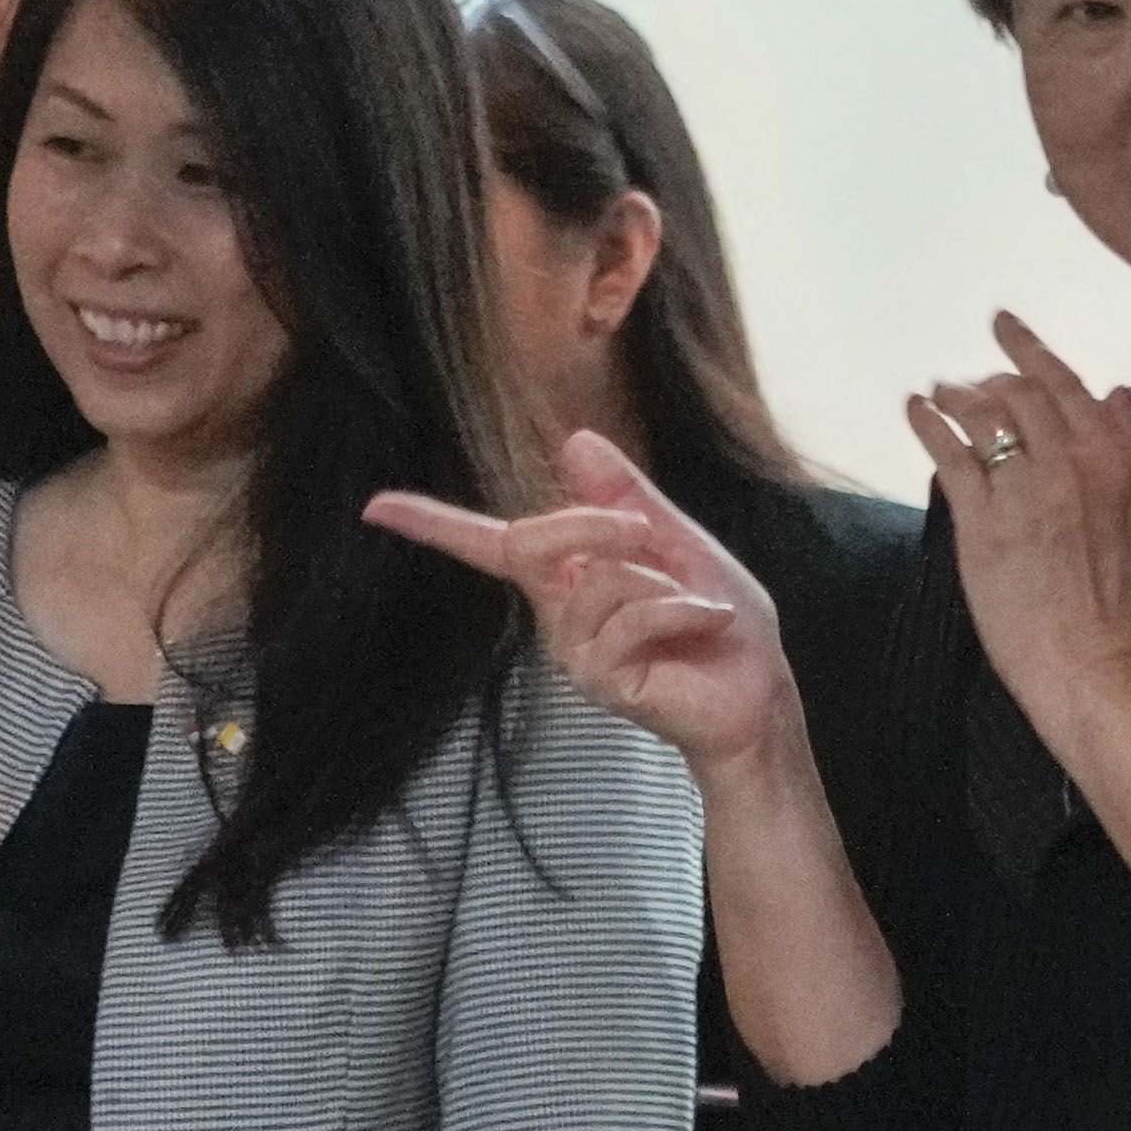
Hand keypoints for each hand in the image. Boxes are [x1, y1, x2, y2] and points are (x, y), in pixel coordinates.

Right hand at [365, 432, 805, 786]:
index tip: (375, 506)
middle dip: (594, 522)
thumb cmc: (717, 620)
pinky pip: (628, 619)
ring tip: (693, 607)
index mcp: (569, 575)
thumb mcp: (677, 541)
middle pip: (532, 540)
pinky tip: (708, 620)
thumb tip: (574, 439)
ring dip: (659, 580)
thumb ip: (626, 496)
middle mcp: (557, 612)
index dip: (432, 523)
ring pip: (597, 579)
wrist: (755, 691)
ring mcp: (572, 650)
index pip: (491, 544)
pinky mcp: (598, 680)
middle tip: (649, 535)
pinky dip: (680, 609)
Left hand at [904, 310, 1130, 745]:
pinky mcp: (981, 520)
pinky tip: (914, 410)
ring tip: (939, 389)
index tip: (1006, 327)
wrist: (1089, 660)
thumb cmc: (1127, 602)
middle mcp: (1069, 460)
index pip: (1067, 386)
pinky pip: (949, 456)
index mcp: (1117, 457)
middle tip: (968, 375)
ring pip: (984, 419)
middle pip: (1021, 396)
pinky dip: (927, 425)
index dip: (1030, 351)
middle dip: (990, 375)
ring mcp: (1022, 487)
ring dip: (956, 395)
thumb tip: (1112, 394)